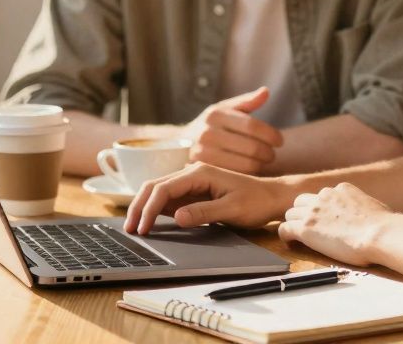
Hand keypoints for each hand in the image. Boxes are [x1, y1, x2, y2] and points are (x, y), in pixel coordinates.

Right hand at [124, 162, 292, 234]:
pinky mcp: (193, 193)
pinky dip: (155, 210)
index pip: (164, 188)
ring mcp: (191, 182)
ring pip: (158, 191)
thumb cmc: (256, 202)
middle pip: (155, 186)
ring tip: (134, 228)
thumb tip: (176, 218)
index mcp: (200, 172)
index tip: (143, 228)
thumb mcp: (232, 209)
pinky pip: (169, 199)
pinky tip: (148, 223)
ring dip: (144, 208)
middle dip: (139, 207)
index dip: (150, 208)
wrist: (271, 197)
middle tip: (130, 229)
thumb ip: (204, 212)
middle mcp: (192, 173)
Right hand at [181, 87, 283, 173]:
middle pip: (252, 147)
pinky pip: (236, 177)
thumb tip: (265, 91)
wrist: (181, 144)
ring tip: (263, 162)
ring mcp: (203, 153)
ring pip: (246, 164)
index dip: (271, 134)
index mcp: (216, 114)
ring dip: (261, 164)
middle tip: (272, 154)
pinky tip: (251, 169)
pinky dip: (248, 174)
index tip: (280, 141)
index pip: (252, 126)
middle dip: (268, 152)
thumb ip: (246, 101)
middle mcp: (207, 133)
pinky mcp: (203, 172)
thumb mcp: (225, 109)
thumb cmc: (212, 125)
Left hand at [277, 183, 391, 266]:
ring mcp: (313, 211)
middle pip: (302, 201)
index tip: (324, 220)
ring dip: (294, 224)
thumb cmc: (385, 226)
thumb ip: (364, 207)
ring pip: (291, 213)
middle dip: (303, 213)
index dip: (321, 209)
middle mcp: (324, 195)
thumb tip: (372, 216)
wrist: (379, 234)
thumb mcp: (375, 207)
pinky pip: (284, 228)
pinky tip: (291, 244)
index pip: (322, 195)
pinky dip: (285, 236)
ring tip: (298, 238)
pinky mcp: (305, 228)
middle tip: (309, 229)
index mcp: (341, 189)